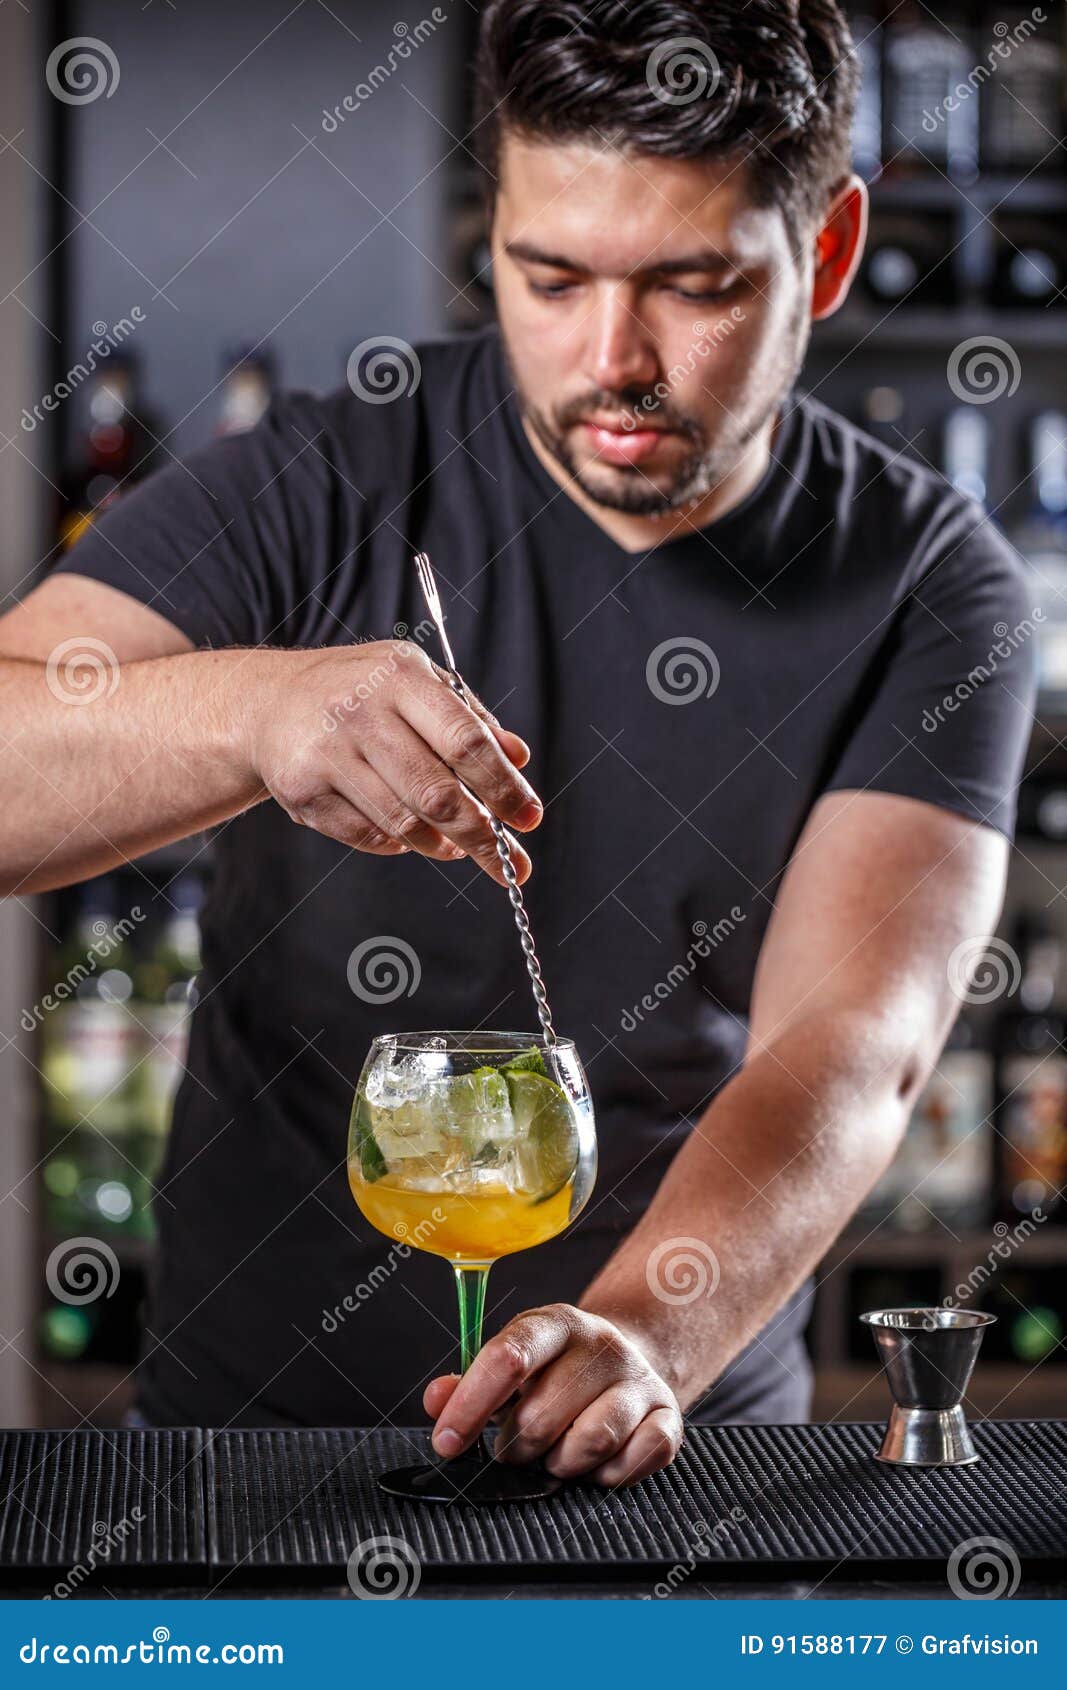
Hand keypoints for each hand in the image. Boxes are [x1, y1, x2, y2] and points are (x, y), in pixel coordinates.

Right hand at [244, 639, 540, 884]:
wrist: (266, 702)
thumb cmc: (357, 690)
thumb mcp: (413, 681)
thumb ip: (467, 717)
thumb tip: (518, 758)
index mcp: (399, 676)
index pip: (465, 741)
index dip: (504, 786)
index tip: (529, 818)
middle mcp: (359, 711)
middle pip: (437, 793)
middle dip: (482, 835)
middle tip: (513, 863)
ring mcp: (326, 753)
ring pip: (403, 823)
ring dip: (442, 845)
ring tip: (459, 848)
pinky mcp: (301, 791)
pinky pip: (367, 835)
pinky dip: (397, 844)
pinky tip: (409, 836)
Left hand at [423, 1304, 683, 1487]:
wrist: (628, 1363)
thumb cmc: (556, 1373)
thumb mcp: (513, 1366)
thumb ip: (469, 1383)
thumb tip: (437, 1399)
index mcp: (556, 1323)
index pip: (509, 1357)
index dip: (471, 1405)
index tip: (447, 1442)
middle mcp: (602, 1344)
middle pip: (542, 1416)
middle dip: (517, 1448)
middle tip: (516, 1448)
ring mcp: (639, 1379)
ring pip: (591, 1442)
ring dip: (561, 1464)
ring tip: (555, 1454)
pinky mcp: (668, 1416)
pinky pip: (632, 1462)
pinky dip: (606, 1476)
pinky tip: (595, 1462)